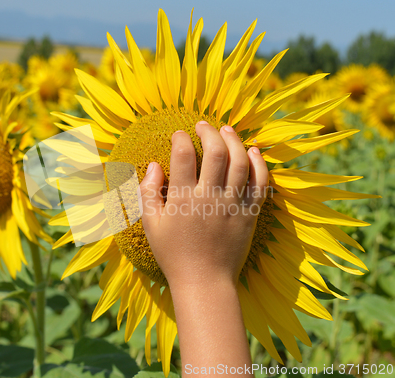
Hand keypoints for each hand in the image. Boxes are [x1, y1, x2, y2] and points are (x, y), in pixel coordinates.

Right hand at [139, 121, 268, 289]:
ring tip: (227, 130)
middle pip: (215, 151)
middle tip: (203, 125)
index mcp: (183, 199)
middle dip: (209, 131)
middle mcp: (210, 197)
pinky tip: (252, 150)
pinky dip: (259, 163)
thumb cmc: (174, 254)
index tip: (179, 135)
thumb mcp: (151, 225)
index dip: (181, 138)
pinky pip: (260, 183)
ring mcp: (233, 205)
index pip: (183, 155)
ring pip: (240, 162)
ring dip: (234, 140)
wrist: (204, 282)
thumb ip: (148, 193)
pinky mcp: (250, 214)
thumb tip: (153, 165)